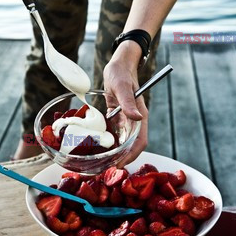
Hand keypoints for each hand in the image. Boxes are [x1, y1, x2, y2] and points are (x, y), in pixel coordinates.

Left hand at [103, 41, 147, 165]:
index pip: (139, 143)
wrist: (118, 65)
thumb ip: (128, 101)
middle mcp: (133, 122)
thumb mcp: (122, 86)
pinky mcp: (117, 119)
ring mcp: (125, 121)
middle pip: (131, 147)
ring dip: (114, 154)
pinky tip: (96, 149)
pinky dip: (107, 143)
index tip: (119, 165)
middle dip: (121, 160)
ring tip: (100, 164)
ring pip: (122, 143)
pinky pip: (113, 135)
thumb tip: (137, 116)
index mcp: (139, 116)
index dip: (131, 156)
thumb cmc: (121, 73)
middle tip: (105, 170)